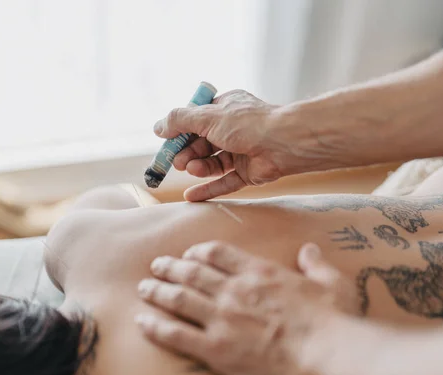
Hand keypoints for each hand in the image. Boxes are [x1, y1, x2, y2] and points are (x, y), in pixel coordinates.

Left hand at [135, 241, 360, 374]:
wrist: (327, 356)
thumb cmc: (332, 323)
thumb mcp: (330, 284)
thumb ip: (315, 265)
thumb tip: (309, 250)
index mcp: (257, 273)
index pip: (217, 253)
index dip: (197, 252)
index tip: (188, 254)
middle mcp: (233, 290)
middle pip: (190, 272)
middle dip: (169, 267)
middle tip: (155, 266)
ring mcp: (220, 318)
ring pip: (177, 298)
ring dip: (157, 291)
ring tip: (144, 288)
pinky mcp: (215, 348)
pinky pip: (175, 334)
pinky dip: (155, 326)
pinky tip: (142, 322)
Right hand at [154, 90, 317, 200]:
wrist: (285, 142)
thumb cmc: (248, 123)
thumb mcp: (207, 116)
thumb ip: (180, 120)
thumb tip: (158, 127)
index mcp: (224, 109)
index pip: (195, 120)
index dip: (179, 131)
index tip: (165, 142)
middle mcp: (232, 129)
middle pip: (201, 144)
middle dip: (186, 152)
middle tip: (176, 161)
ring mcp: (240, 151)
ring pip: (211, 163)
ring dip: (197, 167)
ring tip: (191, 169)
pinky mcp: (248, 172)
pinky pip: (224, 182)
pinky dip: (208, 189)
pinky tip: (190, 197)